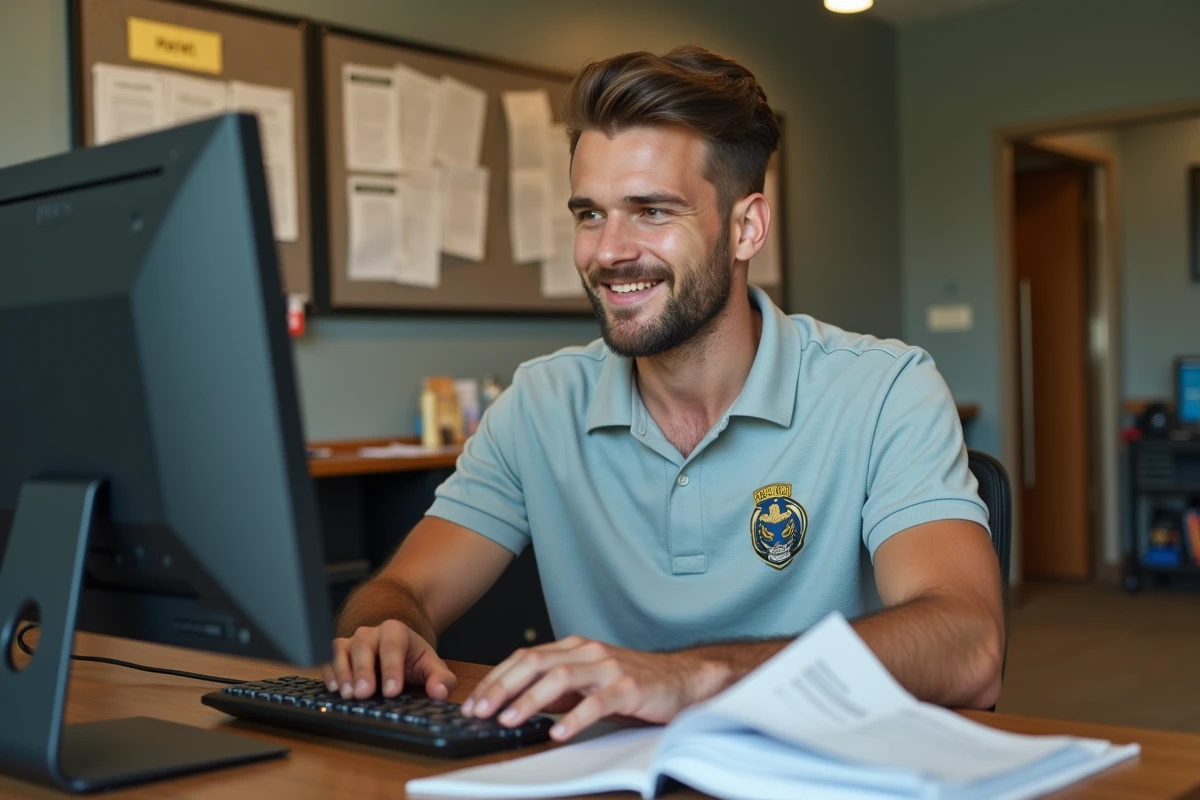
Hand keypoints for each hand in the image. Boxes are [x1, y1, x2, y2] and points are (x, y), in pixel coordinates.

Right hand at [320, 619, 456, 700]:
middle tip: (364, 693)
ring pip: (343, 649)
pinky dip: (329, 672)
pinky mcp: (340, 651)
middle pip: (364, 646)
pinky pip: (329, 657)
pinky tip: (333, 688)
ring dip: (343, 672)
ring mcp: (353, 641)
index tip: (392, 691)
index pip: (393, 647)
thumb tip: (440, 691)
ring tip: (347, 694)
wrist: (398, 646)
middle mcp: (372, 633)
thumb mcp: (431, 666)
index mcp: (396, 631)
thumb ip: (441, 678)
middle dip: (363, 671)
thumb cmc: (413, 659)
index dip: (392, 669)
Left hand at [460, 636, 722, 741]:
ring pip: (560, 678)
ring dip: (530, 700)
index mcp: (574, 648)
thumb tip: (515, 703)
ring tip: (509, 720)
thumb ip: (557, 687)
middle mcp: (588, 652)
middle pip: (535, 663)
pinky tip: (558, 733)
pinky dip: (574, 718)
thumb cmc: (633, 682)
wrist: (682, 679)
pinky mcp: (629, 688)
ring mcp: (609, 668)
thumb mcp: (588, 680)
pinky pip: (597, 702)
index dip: (497, 679)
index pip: (525, 658)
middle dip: (502, 687)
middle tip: (480, 710)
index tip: (475, 702)